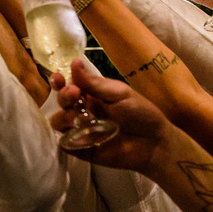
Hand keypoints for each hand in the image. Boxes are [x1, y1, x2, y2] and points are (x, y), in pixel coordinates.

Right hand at [50, 61, 172, 171]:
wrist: (154, 142)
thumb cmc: (140, 113)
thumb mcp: (119, 93)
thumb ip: (94, 83)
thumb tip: (74, 62)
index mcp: (91, 94)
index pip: (69, 85)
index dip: (60, 81)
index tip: (58, 78)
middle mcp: (83, 111)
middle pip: (62, 102)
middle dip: (63, 96)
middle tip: (73, 93)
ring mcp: (80, 130)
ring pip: (58, 122)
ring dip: (61, 116)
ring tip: (73, 116)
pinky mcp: (81, 149)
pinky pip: (65, 144)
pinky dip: (66, 138)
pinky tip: (75, 133)